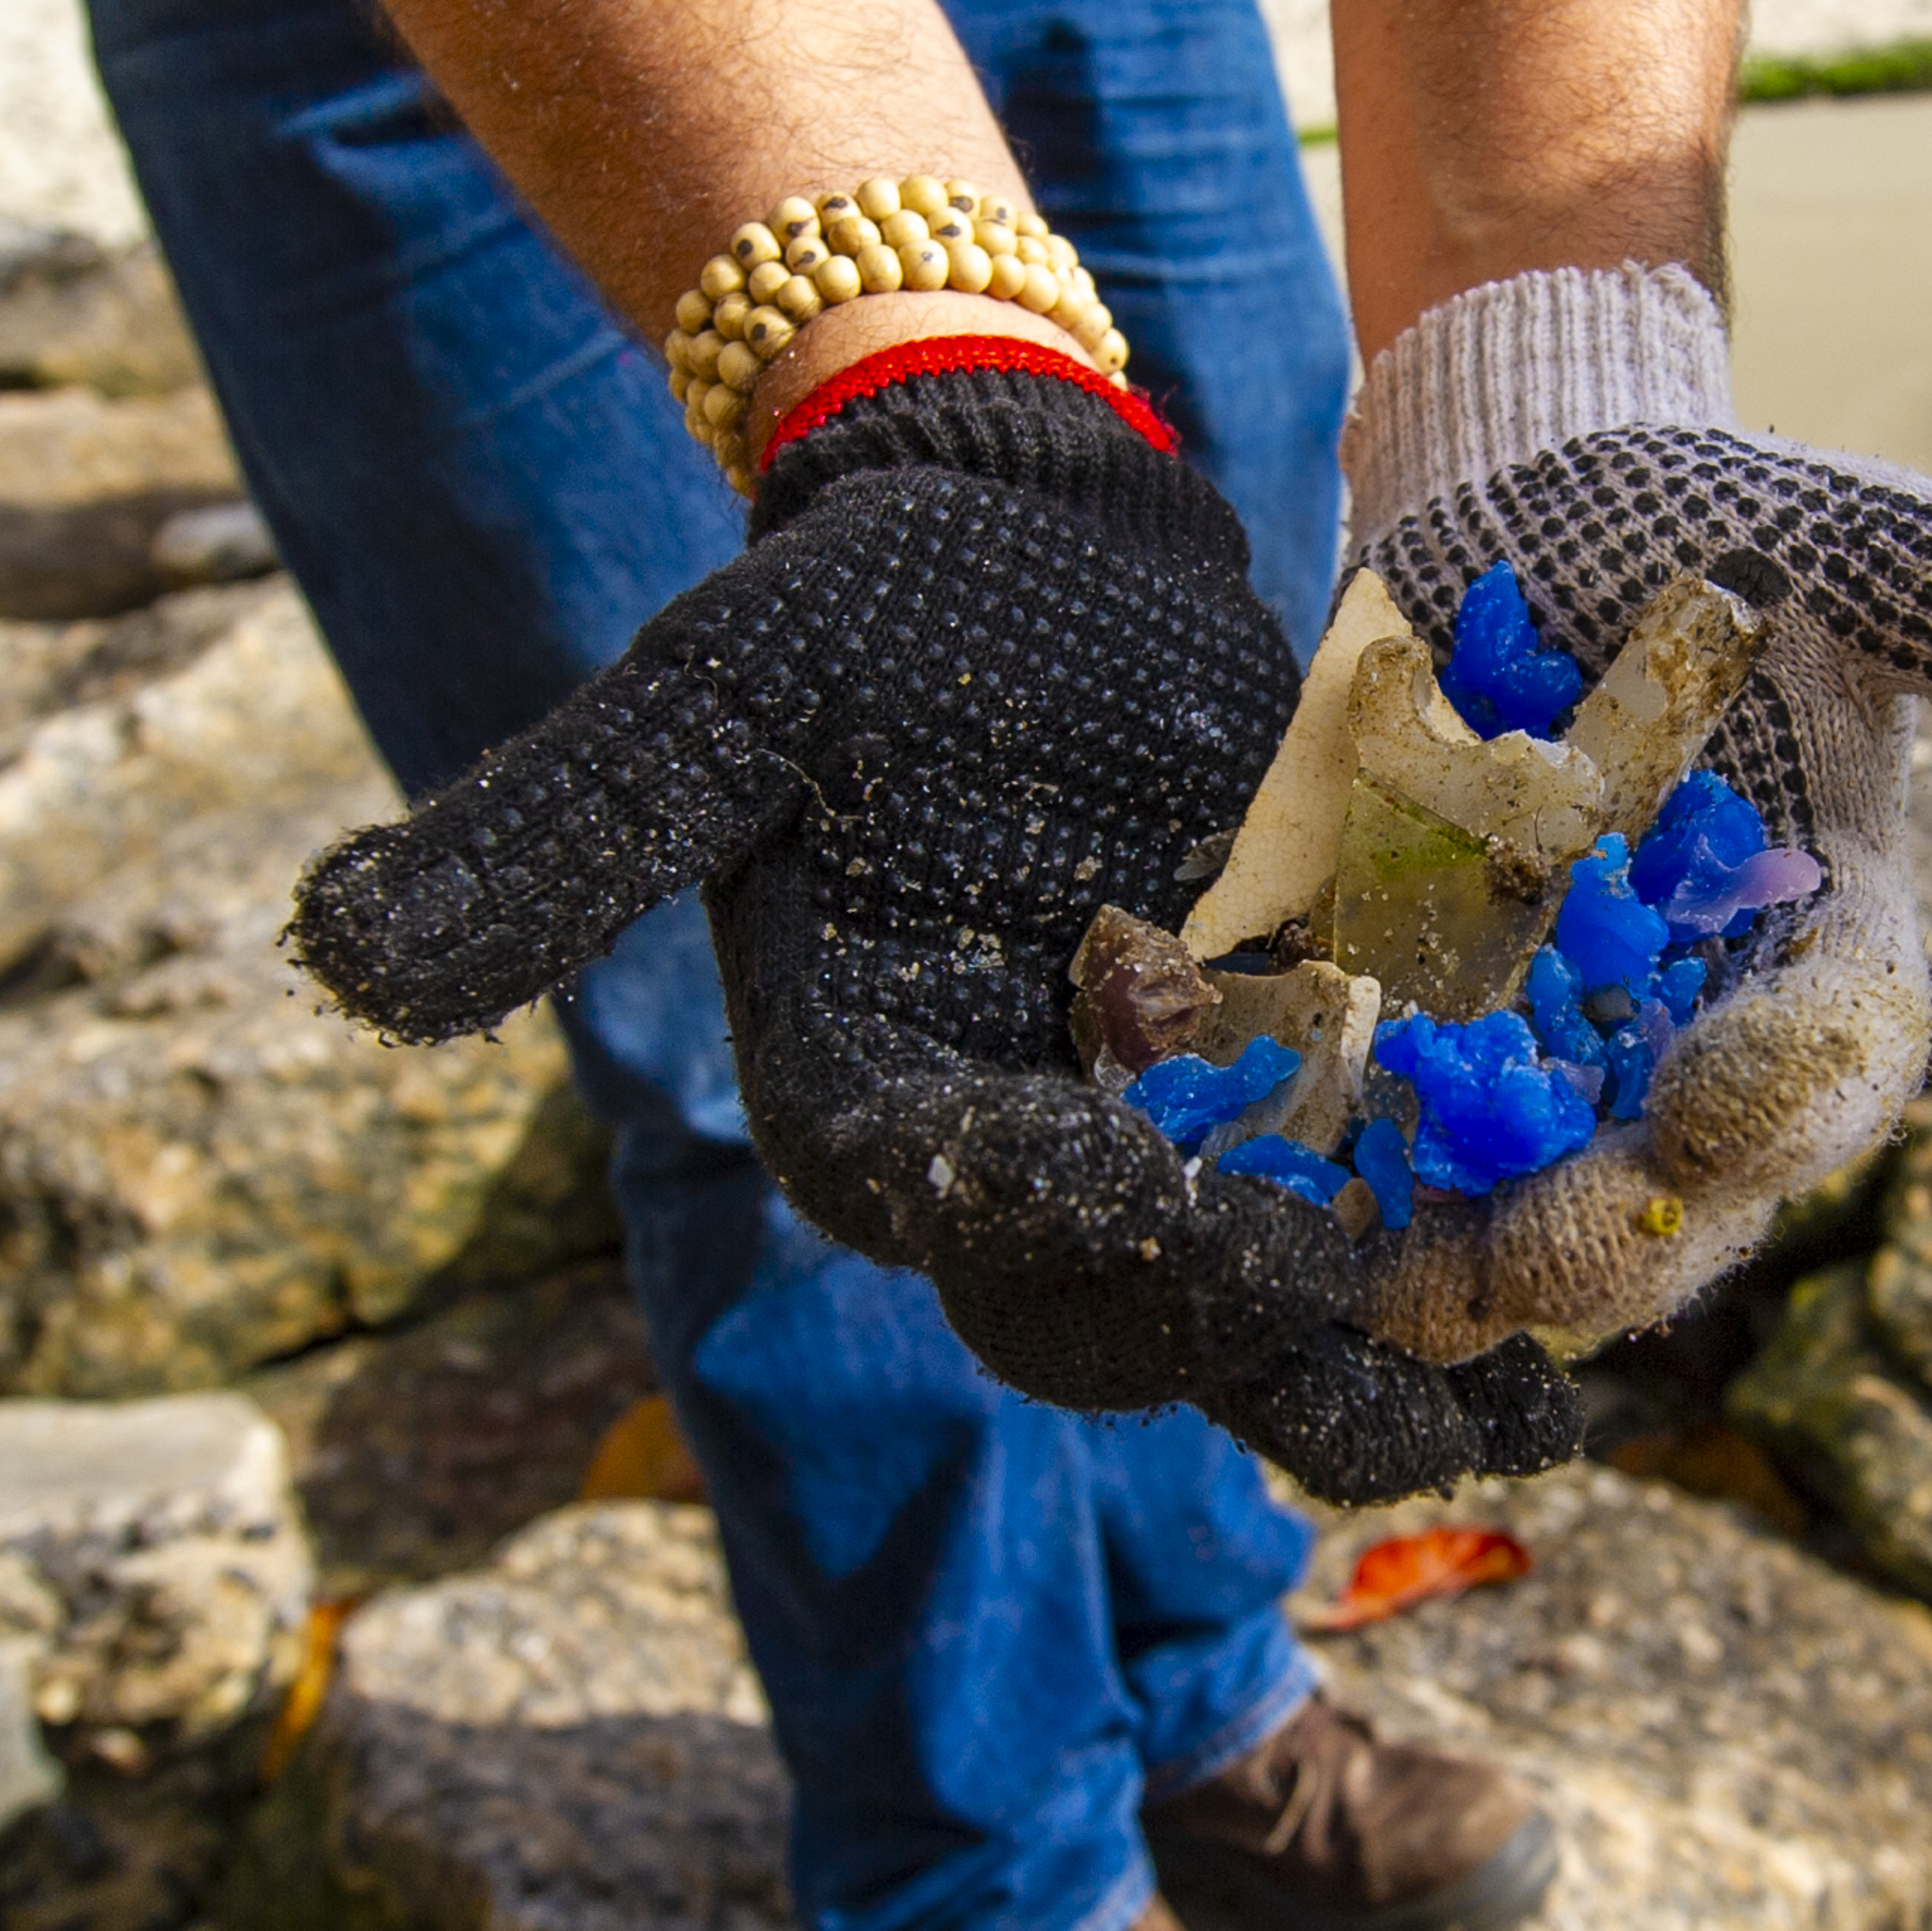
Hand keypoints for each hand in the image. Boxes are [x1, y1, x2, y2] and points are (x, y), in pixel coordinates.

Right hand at [284, 346, 1578, 1504]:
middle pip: (1126, 1305)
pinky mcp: (1296, 1093)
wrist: (1026, 535)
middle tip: (1407, 1332)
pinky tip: (1602, 1289)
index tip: (1193, 1199)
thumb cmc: (856, 613)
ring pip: (1271, 1303)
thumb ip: (556, 835)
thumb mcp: (706, 702)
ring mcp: (1165, 1144)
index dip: (1070, 1212)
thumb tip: (329, 953)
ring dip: (1403, 1352)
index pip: (954, 1203)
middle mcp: (1016, 1162)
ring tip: (1548, 1395)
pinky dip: (1478, 1246)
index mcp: (871, 1103)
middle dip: (1263, 1325)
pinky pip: (1383, 1208)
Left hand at [1338, 267, 1931, 1362]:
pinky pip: (1370, 1144)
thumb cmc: (1727, 514)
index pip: (1832, 1069)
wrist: (1528, 493)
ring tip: (1377, 1287)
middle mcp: (1689, 1033)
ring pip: (1516, 1202)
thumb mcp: (1889, 551)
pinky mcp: (1404, 1026)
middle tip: (1517, 1265)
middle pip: (1671, 1191)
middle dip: (1602, 1238)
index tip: (1713, 1111)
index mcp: (1825, 950)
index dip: (1781, 1107)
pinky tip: (1261, 1209)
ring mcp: (1545, 1045)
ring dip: (1450, 1259)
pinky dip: (1323, 1186)